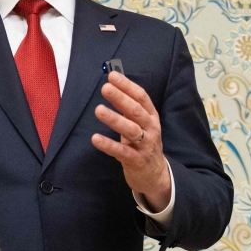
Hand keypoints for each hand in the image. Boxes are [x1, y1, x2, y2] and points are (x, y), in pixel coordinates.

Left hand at [92, 71, 170, 210]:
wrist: (155, 175)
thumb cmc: (143, 144)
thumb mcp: (141, 125)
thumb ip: (129, 109)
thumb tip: (114, 87)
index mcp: (151, 117)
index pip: (141, 97)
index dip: (128, 86)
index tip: (113, 76)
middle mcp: (151, 129)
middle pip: (136, 111)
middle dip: (121, 99)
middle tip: (106, 88)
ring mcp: (145, 145)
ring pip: (131, 130)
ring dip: (115, 119)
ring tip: (98, 110)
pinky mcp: (136, 161)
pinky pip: (122, 152)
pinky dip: (108, 145)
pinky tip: (95, 138)